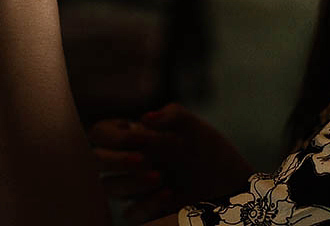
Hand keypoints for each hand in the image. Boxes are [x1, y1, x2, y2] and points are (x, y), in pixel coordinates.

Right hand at [90, 103, 253, 221]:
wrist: (232, 188)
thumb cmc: (212, 154)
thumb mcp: (196, 129)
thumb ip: (173, 116)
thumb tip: (145, 118)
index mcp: (134, 137)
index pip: (99, 133)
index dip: (111, 136)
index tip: (135, 138)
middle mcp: (129, 161)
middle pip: (97, 161)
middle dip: (117, 161)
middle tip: (144, 160)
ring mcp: (134, 187)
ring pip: (109, 187)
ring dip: (131, 182)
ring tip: (161, 177)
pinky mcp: (145, 210)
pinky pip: (130, 213)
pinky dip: (146, 204)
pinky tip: (168, 194)